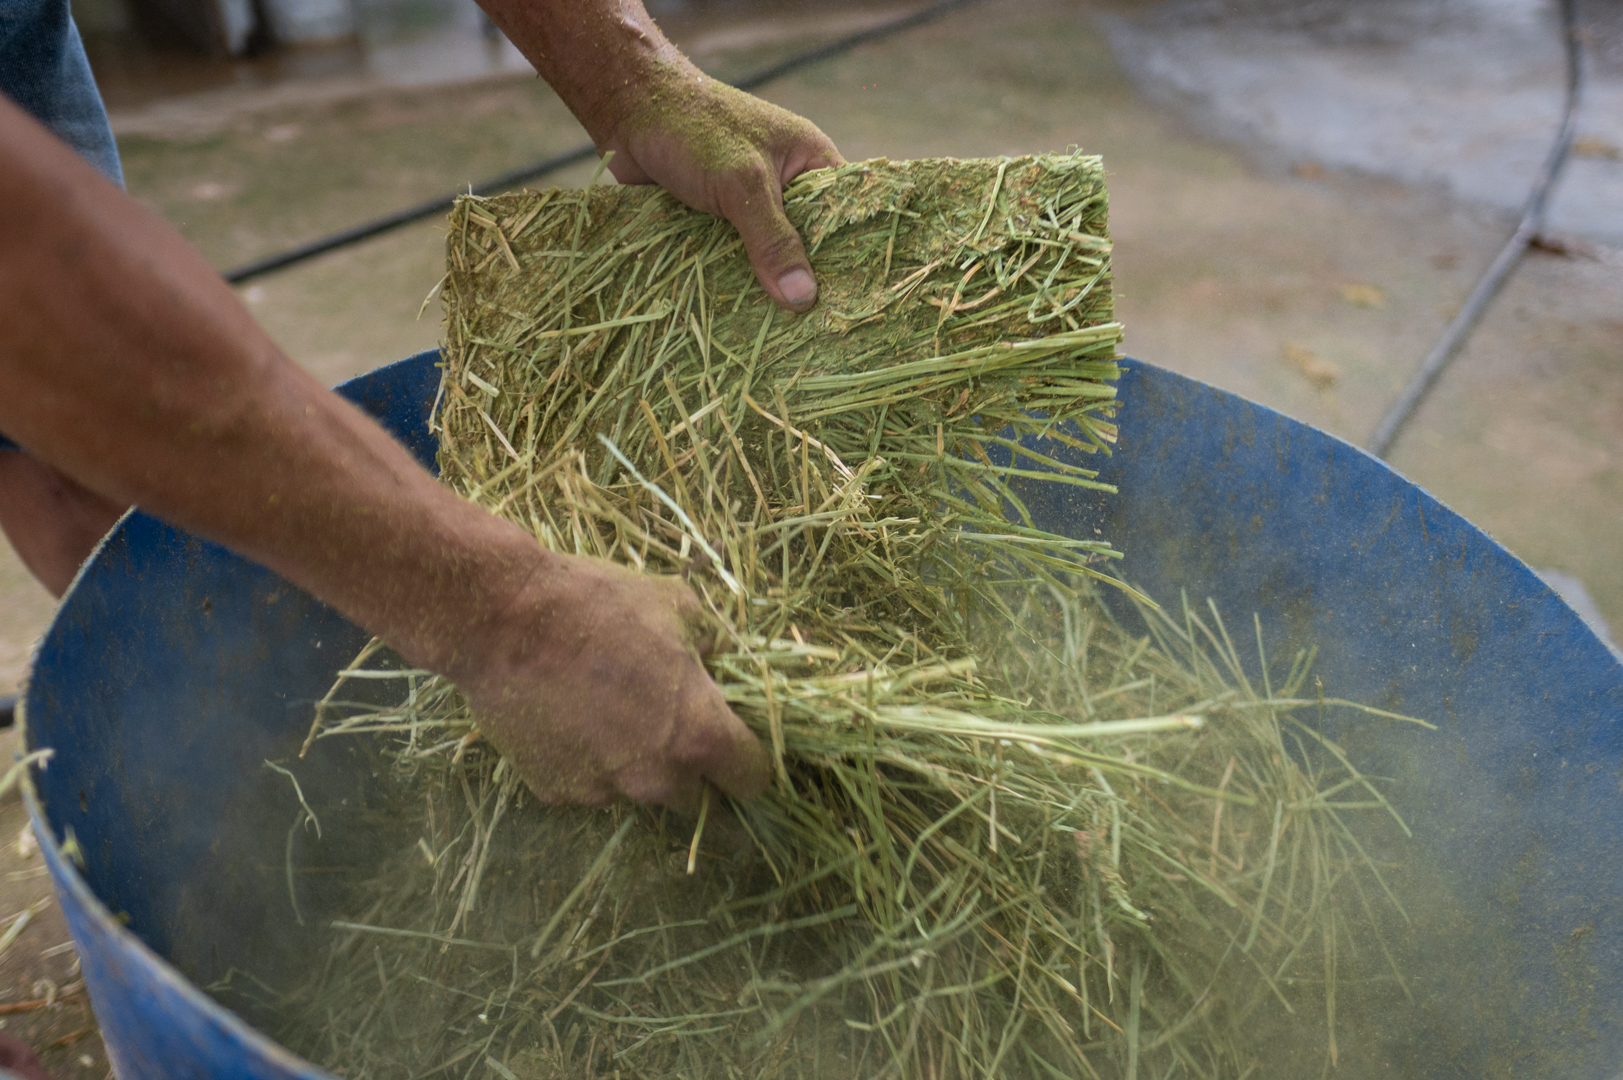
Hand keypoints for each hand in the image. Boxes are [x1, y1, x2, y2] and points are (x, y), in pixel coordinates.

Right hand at [450, 550, 769, 814]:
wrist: (503, 619)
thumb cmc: (599, 605)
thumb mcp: (678, 605)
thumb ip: (712, 644)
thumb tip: (718, 659)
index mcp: (699, 734)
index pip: (751, 779)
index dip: (749, 762)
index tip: (738, 747)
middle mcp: (657, 777)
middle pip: (696, 797)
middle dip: (692, 769)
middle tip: (668, 722)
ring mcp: (602, 790)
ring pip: (638, 790)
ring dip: (636, 763)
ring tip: (606, 707)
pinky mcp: (555, 791)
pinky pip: (588, 783)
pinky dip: (587, 760)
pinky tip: (568, 715)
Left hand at [596, 66, 843, 311]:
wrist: (626, 108)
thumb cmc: (694, 130)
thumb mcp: (742, 183)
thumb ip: (773, 240)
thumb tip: (804, 300)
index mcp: (809, 160)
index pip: (846, 214)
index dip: (851, 256)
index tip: (853, 303)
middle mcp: (785, 185)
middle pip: (807, 244)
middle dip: (805, 282)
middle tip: (819, 332)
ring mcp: (748, 205)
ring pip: (767, 257)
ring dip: (765, 288)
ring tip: (781, 337)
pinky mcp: (716, 221)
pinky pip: (734, 259)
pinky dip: (733, 281)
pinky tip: (740, 319)